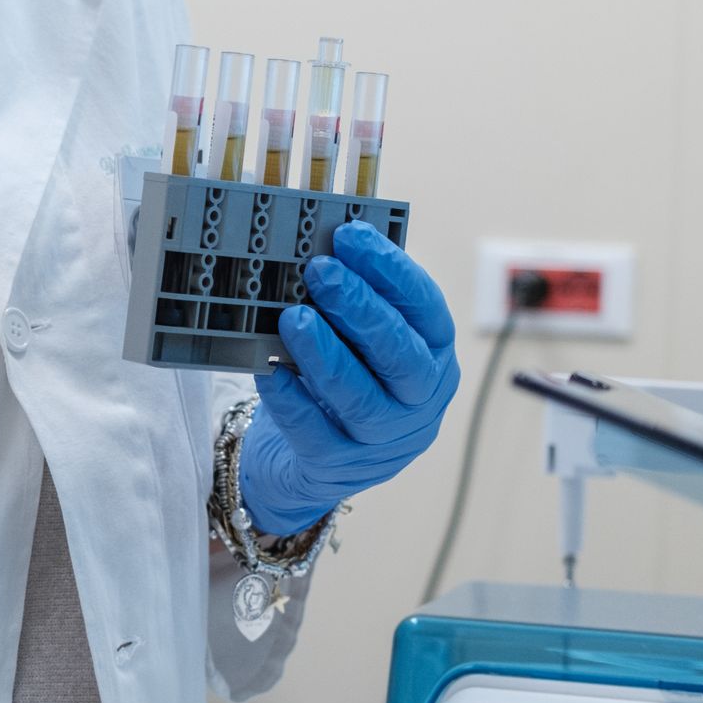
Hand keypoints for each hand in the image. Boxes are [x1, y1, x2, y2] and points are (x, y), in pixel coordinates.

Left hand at [240, 221, 458, 535]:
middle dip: (361, 309)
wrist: (313, 462)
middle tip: (320, 271)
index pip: (425, 308)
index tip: (350, 235)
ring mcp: (381, 441)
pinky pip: (314, 433)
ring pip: (360, 398)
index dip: (390, 270)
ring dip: (325, 353)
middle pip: (401, 356)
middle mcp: (418, 401)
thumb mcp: (358, 339)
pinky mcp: (337, 467)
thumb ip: (352, 298)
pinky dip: (290, 399)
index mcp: (433, 356)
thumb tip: (321, 244)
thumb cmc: (341, 380)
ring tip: (292, 317)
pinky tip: (270, 369)